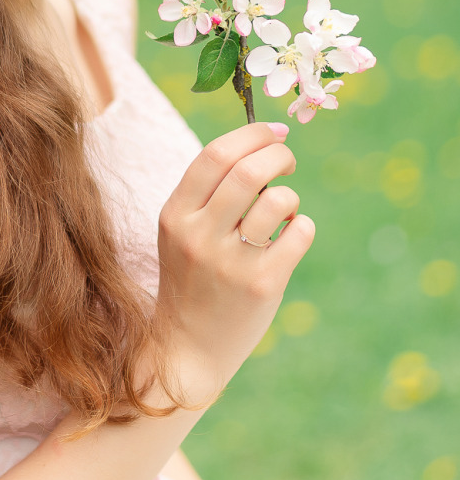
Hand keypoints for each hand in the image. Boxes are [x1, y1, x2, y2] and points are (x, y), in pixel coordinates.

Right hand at [157, 122, 314, 401]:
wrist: (187, 347)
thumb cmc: (193, 277)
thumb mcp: (182, 230)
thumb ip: (208, 191)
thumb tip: (260, 142)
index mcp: (175, 214)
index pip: (214, 154)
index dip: (251, 134)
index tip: (274, 131)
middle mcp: (198, 235)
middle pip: (248, 170)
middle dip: (278, 154)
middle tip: (287, 158)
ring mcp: (230, 262)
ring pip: (277, 200)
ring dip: (289, 195)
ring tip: (284, 209)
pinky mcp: (261, 285)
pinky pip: (299, 233)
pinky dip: (303, 225)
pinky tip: (292, 236)